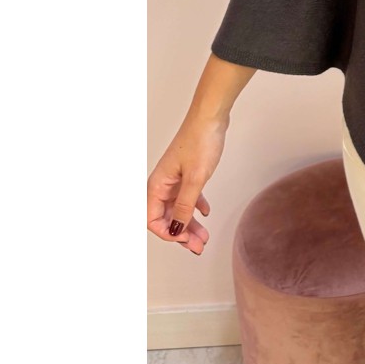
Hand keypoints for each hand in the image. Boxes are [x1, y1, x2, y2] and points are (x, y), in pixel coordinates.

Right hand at [147, 113, 227, 255]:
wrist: (211, 116)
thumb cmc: (200, 141)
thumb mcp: (196, 179)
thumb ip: (185, 206)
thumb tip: (176, 230)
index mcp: (157, 185)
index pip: (153, 220)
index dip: (168, 233)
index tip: (185, 239)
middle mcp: (162, 183)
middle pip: (167, 217)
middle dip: (181, 234)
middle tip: (198, 247)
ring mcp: (174, 178)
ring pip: (179, 208)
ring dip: (190, 224)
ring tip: (204, 238)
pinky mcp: (186, 172)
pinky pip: (187, 196)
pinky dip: (195, 207)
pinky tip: (206, 213)